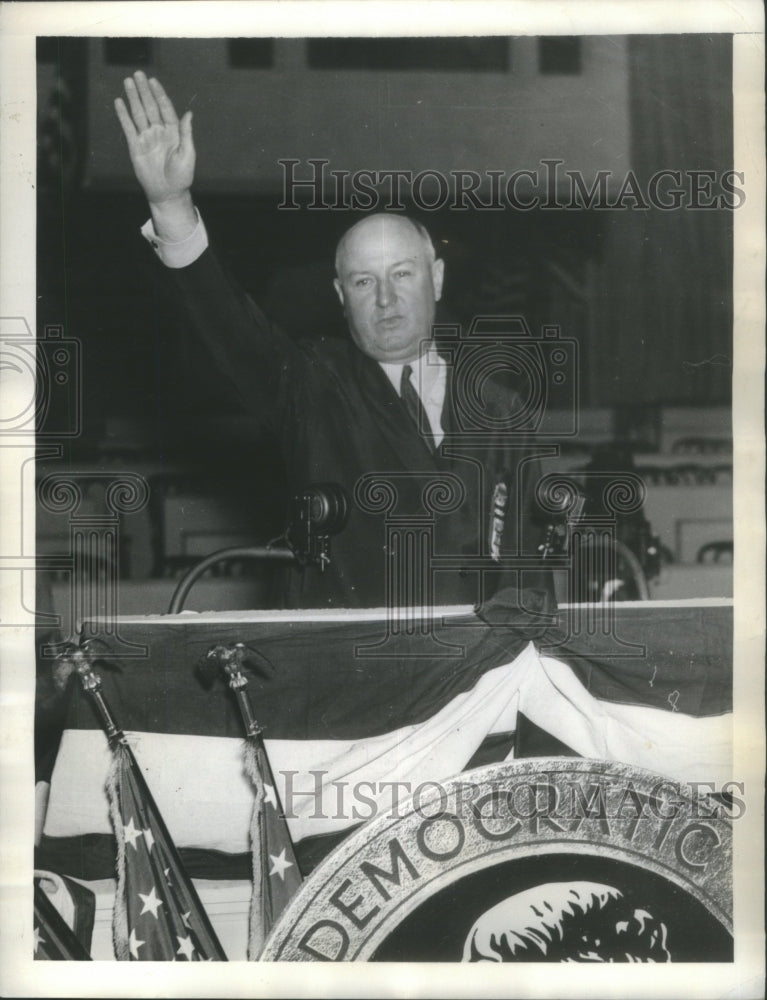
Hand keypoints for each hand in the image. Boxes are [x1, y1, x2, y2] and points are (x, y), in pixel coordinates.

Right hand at [115, 72, 195, 214]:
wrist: (168, 193)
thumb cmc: (182, 176)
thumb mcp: (187, 155)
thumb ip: (186, 134)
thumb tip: (188, 113)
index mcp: (173, 132)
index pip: (165, 109)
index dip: (159, 95)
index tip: (153, 81)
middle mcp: (159, 132)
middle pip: (150, 107)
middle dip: (144, 91)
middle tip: (138, 75)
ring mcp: (146, 138)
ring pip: (138, 114)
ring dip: (133, 98)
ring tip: (128, 82)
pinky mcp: (135, 146)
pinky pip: (128, 128)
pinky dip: (123, 115)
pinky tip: (119, 102)